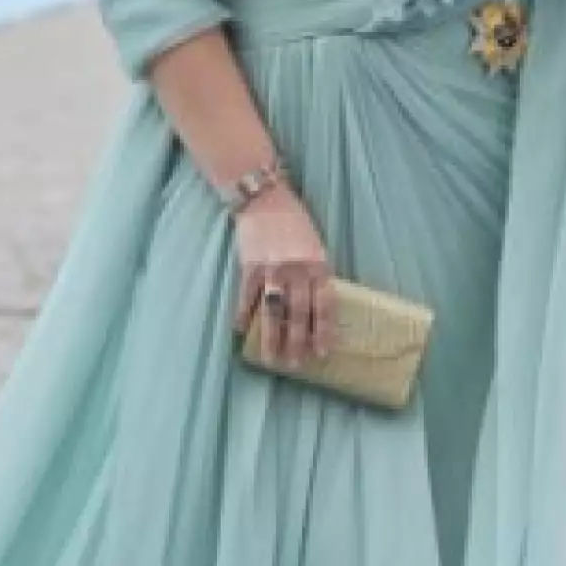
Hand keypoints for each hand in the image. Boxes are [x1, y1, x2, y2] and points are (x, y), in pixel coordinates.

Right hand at [232, 184, 335, 364]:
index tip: (322, 352)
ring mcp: (272, 269)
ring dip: (272, 339)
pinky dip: (244, 315)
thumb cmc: (295, 224)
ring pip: (273, 312)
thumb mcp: (315, 248)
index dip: (323, 331)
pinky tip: (242, 332)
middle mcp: (297, 270)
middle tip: (295, 365)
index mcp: (318, 265)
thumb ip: (316, 276)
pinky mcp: (249, 266)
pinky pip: (247, 297)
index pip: (324, 305)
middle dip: (297, 343)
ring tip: (272, 360)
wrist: (265, 199)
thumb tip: (316, 311)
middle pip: (298, 314)